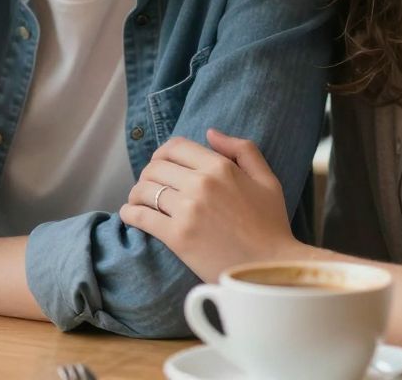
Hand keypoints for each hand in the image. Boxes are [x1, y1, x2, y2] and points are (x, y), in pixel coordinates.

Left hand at [119, 129, 305, 280]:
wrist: (269, 268)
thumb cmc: (270, 225)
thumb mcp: (266, 179)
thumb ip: (242, 149)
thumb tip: (211, 132)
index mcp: (220, 167)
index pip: (175, 147)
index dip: (163, 153)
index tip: (161, 164)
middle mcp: (200, 184)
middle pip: (155, 167)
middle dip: (149, 174)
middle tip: (151, 186)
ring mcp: (187, 210)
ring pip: (144, 189)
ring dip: (137, 193)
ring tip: (140, 201)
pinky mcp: (177, 236)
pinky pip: (141, 216)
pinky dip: (130, 213)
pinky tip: (131, 214)